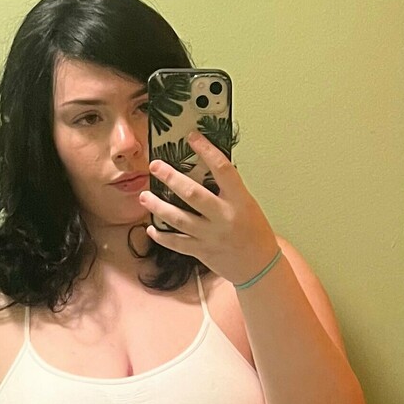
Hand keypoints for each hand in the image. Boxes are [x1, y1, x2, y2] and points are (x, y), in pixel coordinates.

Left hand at [143, 132, 279, 286]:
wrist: (259, 266)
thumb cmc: (254, 231)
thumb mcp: (247, 205)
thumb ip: (227, 190)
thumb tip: (205, 168)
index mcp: (239, 201)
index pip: (223, 169)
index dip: (207, 151)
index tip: (192, 137)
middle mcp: (224, 217)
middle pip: (193, 194)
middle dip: (171, 178)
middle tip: (155, 166)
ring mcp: (211, 236)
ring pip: (179, 219)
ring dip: (158, 207)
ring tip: (144, 197)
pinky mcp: (201, 251)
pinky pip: (177, 243)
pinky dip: (162, 236)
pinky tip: (151, 228)